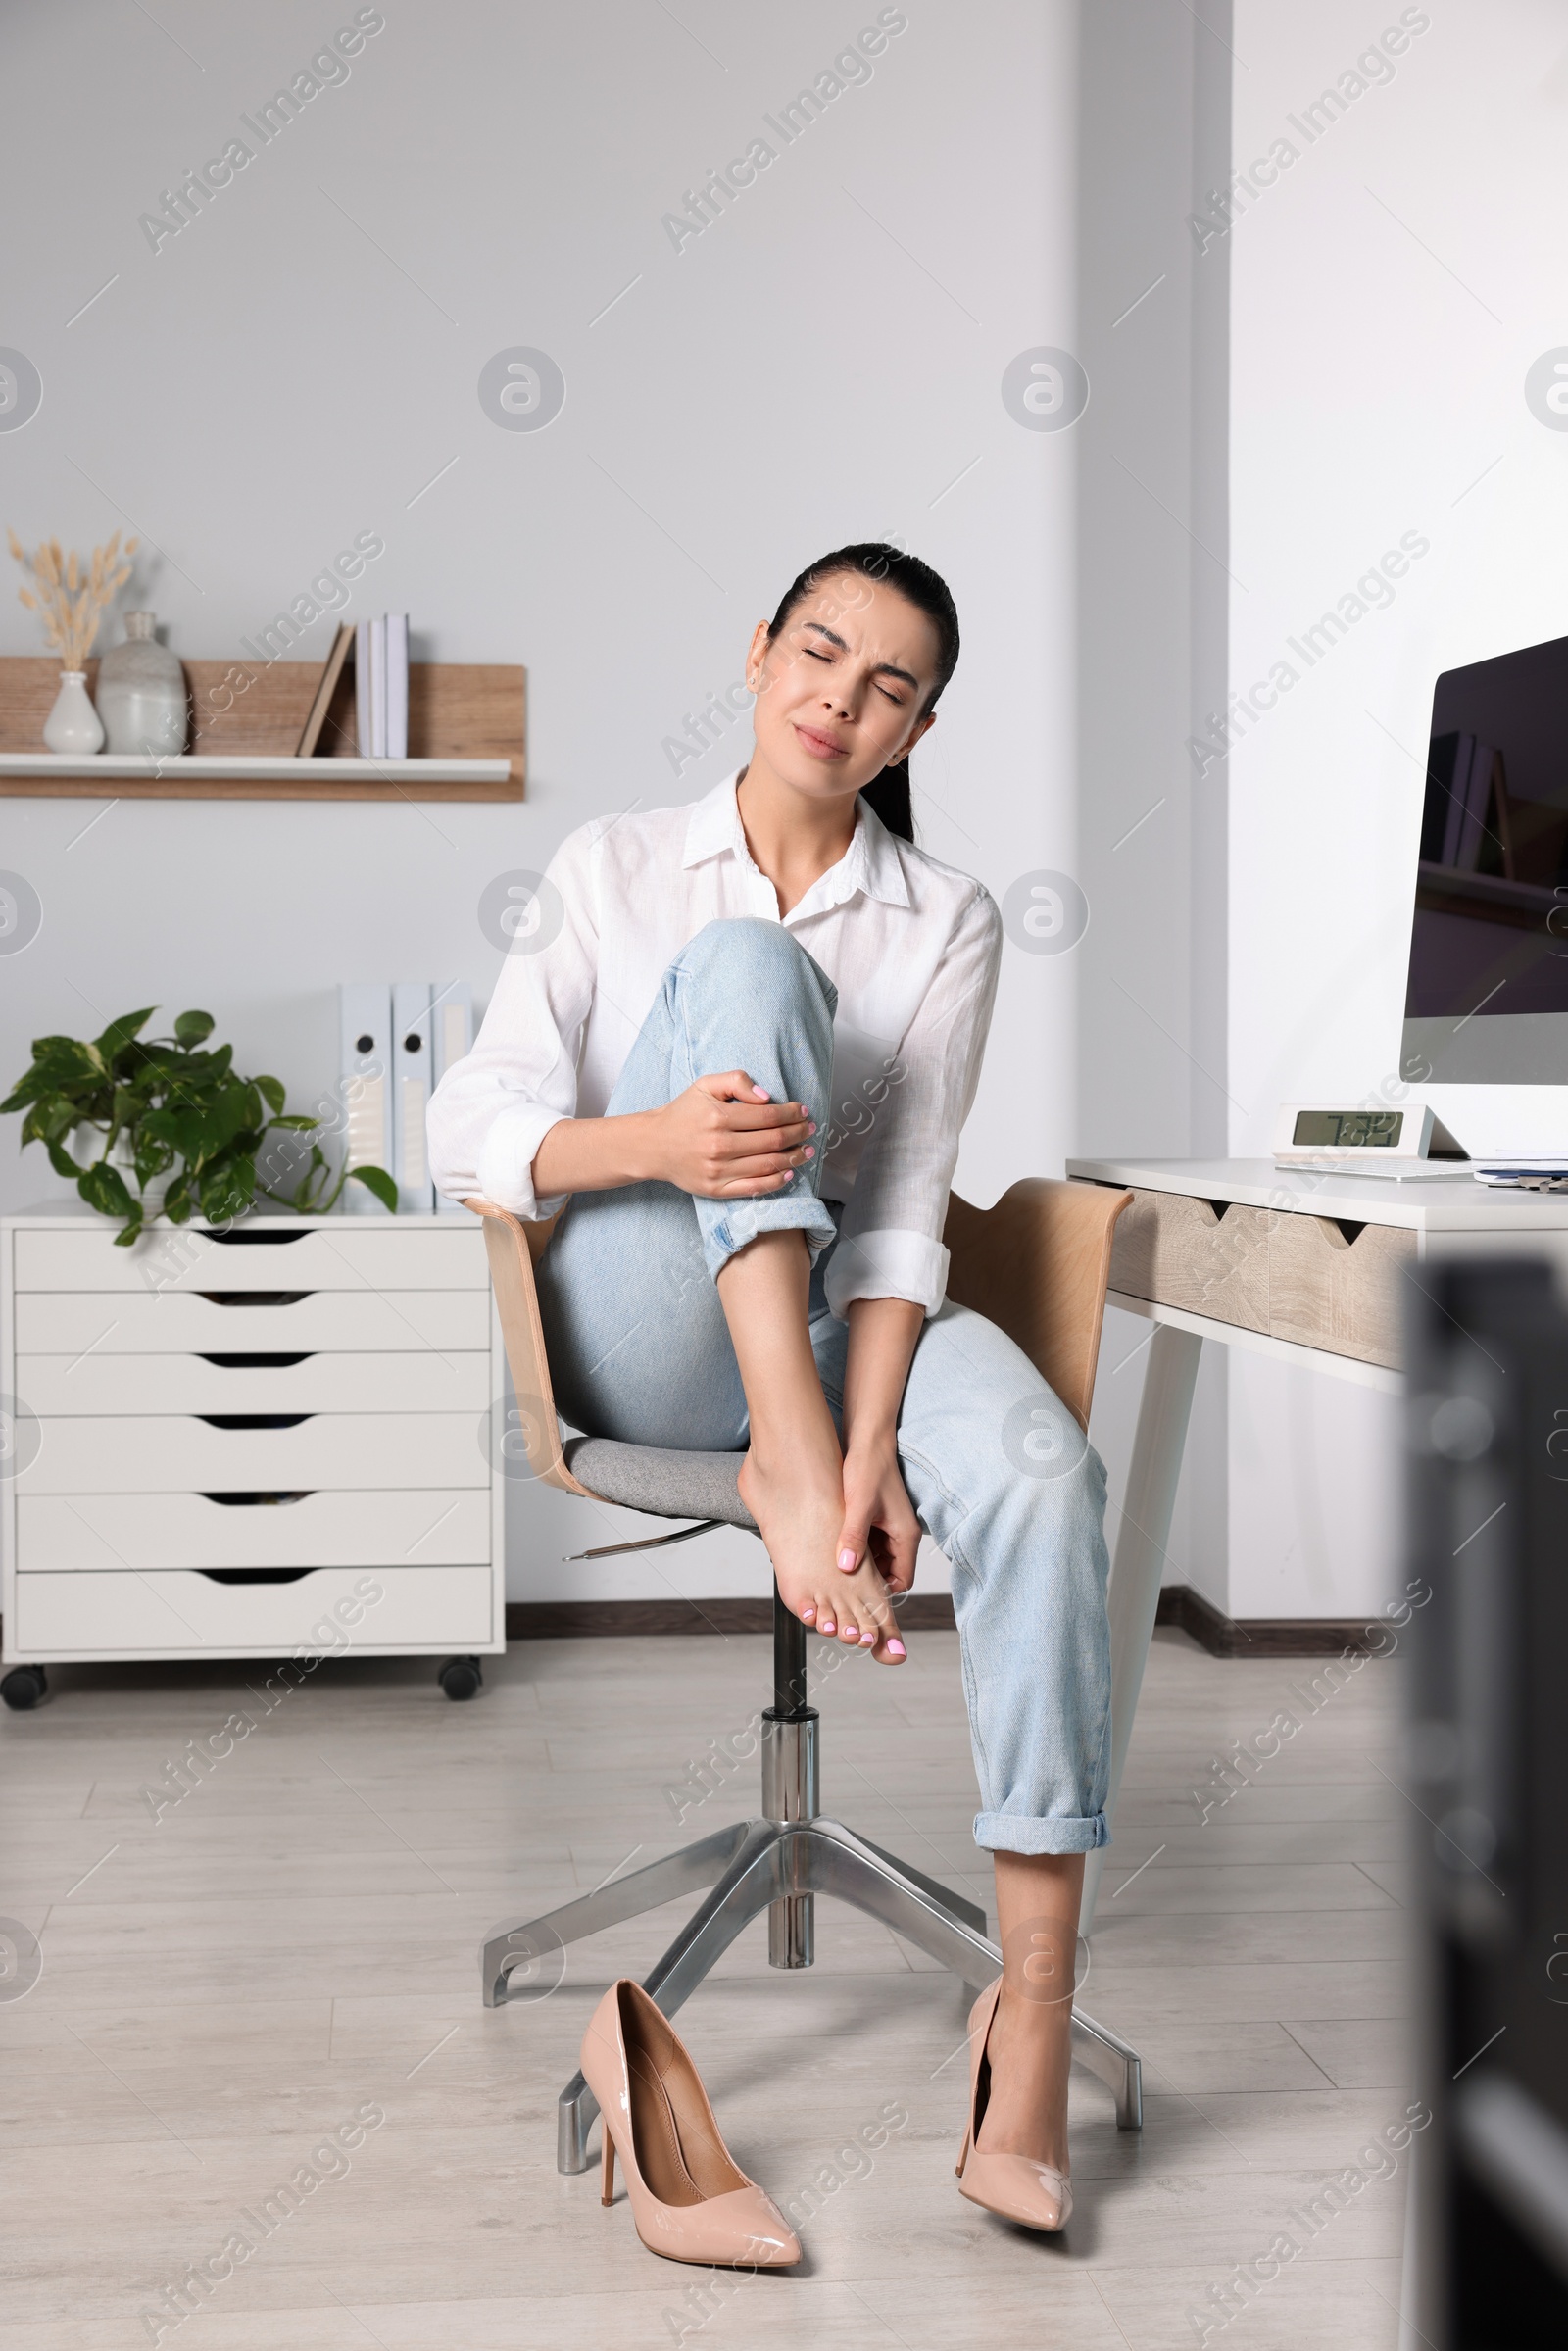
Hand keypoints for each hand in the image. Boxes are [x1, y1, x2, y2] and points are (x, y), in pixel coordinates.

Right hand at [646, 1070, 815, 1198]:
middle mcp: (719, 1145)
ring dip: (794, 1158)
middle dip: (798, 1134)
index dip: (792, 1114)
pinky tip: (788, 1172)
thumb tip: (767, 1097)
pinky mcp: (716, 1189)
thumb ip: (737, 1081)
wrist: (655, 1145)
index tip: (803, 1112)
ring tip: (806, 1151)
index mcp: (718, 1117)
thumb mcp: (705, 1085)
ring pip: (768, 1165)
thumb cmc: (684, 1113)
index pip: (768, 1116)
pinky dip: (776, 1182)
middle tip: (809, 1130)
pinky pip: (755, 1188)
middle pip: (773, 1141)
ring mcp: (718, 1170)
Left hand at [836, 1435, 920, 1594]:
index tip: (859, 1592)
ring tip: (836, 1564)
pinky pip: (869, 1544)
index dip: (883, 1591)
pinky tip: (836, 1545)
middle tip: (842, 1582)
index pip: (902, 1579)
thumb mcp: (859, 1505)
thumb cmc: (869, 1468)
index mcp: (906, 1534)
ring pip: (876, 1559)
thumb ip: (854, 1537)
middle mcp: (900, 1534)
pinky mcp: (876, 1519)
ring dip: (859, 1562)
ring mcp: (889, 1527)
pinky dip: (855, 1548)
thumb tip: (847, 1567)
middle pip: (888, 1571)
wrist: (867, 1441)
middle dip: (868, 1579)